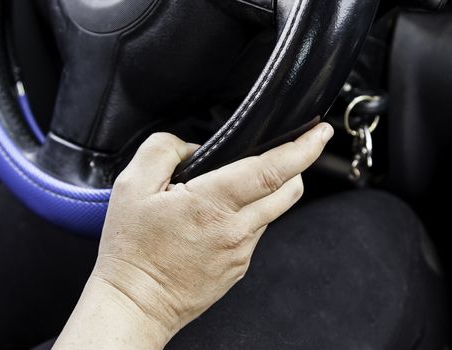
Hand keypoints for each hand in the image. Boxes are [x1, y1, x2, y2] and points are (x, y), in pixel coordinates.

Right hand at [54, 123, 332, 348]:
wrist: (136, 303)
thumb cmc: (132, 250)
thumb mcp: (132, 186)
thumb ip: (163, 150)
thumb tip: (193, 147)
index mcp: (212, 204)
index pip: (272, 170)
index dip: (303, 148)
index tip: (319, 133)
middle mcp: (235, 230)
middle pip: (289, 190)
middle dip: (296, 166)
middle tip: (288, 151)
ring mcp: (241, 252)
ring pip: (272, 211)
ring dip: (266, 192)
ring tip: (235, 188)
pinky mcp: (239, 267)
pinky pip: (255, 233)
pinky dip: (248, 217)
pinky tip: (219, 219)